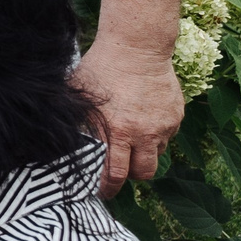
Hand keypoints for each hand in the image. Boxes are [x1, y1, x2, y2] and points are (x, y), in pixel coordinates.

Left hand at [73, 38, 184, 195]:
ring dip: (144, 155)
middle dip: (130, 177)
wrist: (136, 48)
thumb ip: (78, 125)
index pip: (114, 174)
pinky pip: (167, 138)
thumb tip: (65, 145)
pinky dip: (155, 136)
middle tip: (120, 172)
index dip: (107, 188)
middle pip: (141, 174)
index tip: (101, 192)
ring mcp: (161, 126)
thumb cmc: (100, 69)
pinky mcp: (175, 117)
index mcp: (114, 131)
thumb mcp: (81, 99)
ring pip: (156, 157)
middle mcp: (141, 133)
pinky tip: (142, 121)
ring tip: (130, 142)